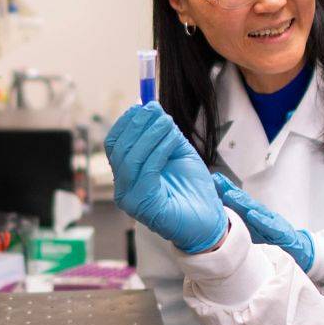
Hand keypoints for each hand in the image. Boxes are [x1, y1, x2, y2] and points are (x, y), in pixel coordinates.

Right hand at [106, 103, 226, 253]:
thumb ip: (165, 134)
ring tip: (167, 122)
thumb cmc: (193, 189)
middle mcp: (122, 189)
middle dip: (137, 125)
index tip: (141, 104)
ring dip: (150, 135)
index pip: (114, 144)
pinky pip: (147, 171)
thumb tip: (152, 107)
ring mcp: (130, 199)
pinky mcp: (143, 206)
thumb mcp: (178, 153)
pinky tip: (172, 139)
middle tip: (154, 108)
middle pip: (118, 149)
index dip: (125, 122)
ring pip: (131, 158)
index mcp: (126, 175)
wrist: (209, 221)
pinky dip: (159, 150)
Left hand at [213, 174, 315, 273]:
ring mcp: (270, 220)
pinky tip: (252, 215)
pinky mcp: (279, 231)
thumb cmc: (269, 235)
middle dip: (230, 189)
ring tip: (230, 194)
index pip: (236, 200)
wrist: (294, 244)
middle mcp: (260, 213)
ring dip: (242, 202)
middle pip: (243, 200)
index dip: (224, 189)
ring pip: (255, 209)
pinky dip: (260, 220)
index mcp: (251, 213)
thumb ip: (236, 221)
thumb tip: (217, 216)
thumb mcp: (250, 228)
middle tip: (217, 181)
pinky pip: (268, 225)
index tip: (212, 180)